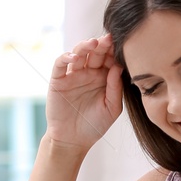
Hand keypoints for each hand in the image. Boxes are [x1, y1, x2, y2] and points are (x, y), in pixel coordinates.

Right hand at [45, 33, 122, 151]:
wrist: (73, 141)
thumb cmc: (95, 125)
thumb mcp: (112, 109)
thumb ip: (116, 88)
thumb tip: (118, 66)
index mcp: (103, 78)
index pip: (109, 59)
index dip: (114, 51)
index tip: (122, 45)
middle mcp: (88, 73)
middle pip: (95, 53)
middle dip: (102, 45)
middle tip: (109, 39)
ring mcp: (73, 75)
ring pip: (78, 53)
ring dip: (85, 46)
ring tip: (93, 44)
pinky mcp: (58, 80)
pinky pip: (60, 64)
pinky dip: (65, 57)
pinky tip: (73, 57)